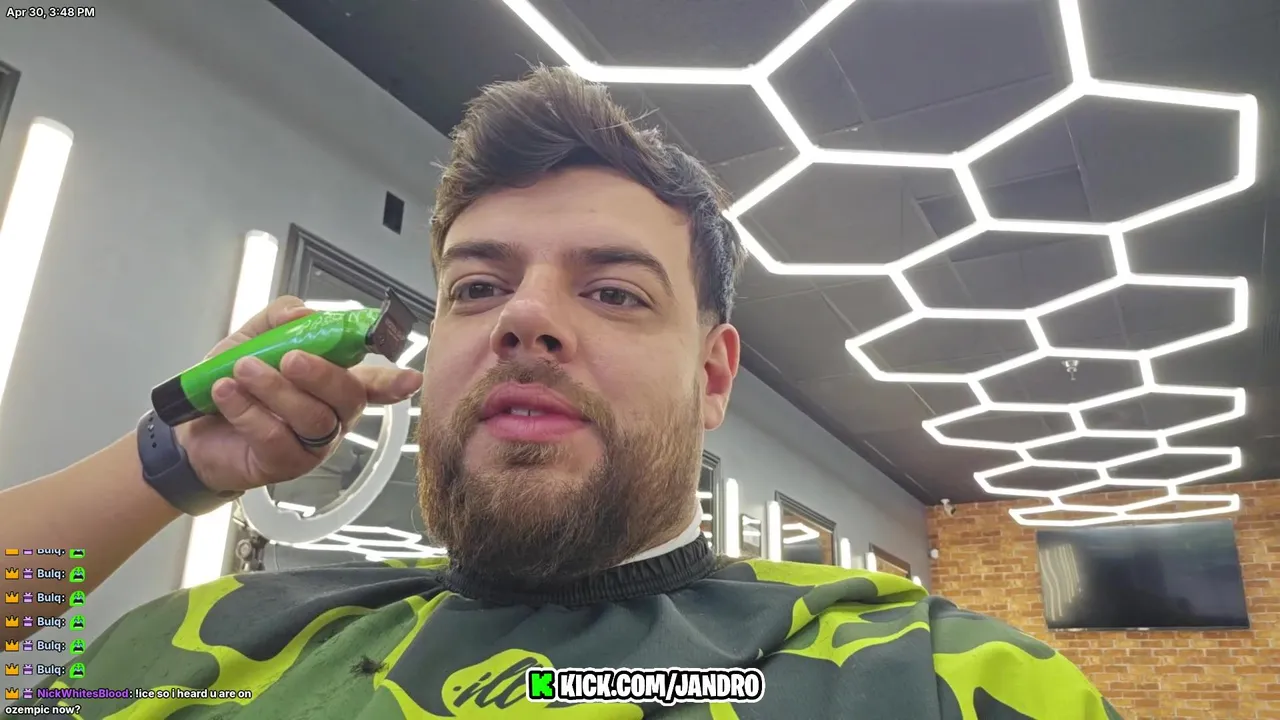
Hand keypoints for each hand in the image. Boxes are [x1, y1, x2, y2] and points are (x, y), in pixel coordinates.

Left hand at [173, 295, 422, 493]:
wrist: (190, 430)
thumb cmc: (232, 385)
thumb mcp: (250, 339)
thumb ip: (278, 319)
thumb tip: (303, 312)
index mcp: (333, 384)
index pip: (375, 382)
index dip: (396, 382)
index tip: (412, 379)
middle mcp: (332, 415)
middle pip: (349, 397)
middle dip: (322, 374)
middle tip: (289, 357)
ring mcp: (313, 444)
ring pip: (313, 417)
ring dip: (276, 389)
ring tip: (242, 369)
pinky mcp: (286, 464)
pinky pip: (276, 437)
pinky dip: (248, 411)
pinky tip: (226, 394)